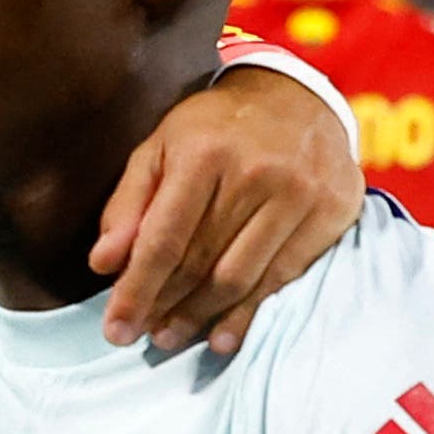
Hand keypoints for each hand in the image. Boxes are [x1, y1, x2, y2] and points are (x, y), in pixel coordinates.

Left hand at [92, 64, 362, 358]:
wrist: (299, 97)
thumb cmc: (216, 128)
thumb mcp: (160, 147)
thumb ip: (129, 204)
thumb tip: (103, 264)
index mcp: (204, 153)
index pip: (163, 239)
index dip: (136, 290)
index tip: (115, 328)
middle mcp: (255, 173)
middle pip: (200, 263)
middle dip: (164, 307)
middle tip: (142, 336)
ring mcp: (298, 195)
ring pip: (239, 277)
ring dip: (200, 316)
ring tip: (172, 336)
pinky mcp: (330, 213)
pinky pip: (281, 278)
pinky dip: (248, 313)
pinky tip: (222, 336)